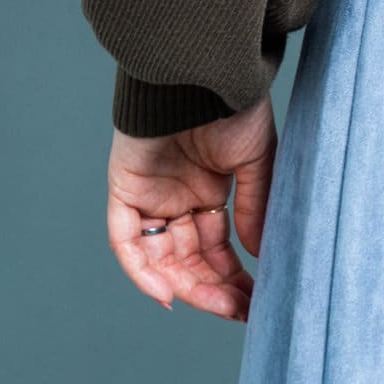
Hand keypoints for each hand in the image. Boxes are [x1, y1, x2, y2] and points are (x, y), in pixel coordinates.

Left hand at [105, 93, 276, 321]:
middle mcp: (178, 199)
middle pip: (189, 259)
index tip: (256, 300)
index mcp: (209, 190)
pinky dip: (141, 270)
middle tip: (240, 310)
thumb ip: (255, 206)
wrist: (200, 73)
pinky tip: (167, 292)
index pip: (217, 247)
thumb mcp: (256, 158)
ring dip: (185, 285)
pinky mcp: (124, 190)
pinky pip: (126, 241)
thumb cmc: (232, 105)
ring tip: (218, 305)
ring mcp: (150, 196)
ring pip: (160, 258)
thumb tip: (259, 255)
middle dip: (214, 288)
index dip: (234, 276)